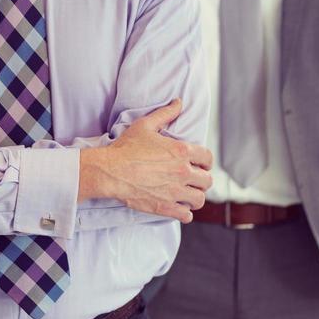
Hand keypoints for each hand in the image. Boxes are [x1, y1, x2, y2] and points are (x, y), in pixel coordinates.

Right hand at [77, 100, 211, 223]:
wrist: (110, 171)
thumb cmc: (126, 147)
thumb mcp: (145, 125)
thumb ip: (165, 113)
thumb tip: (179, 102)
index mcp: (181, 151)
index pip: (208, 158)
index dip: (205, 161)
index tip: (200, 164)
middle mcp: (182, 172)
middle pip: (207, 181)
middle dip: (202, 180)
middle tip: (194, 180)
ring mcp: (175, 192)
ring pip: (199, 199)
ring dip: (196, 197)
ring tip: (189, 194)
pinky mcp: (166, 207)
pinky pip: (187, 215)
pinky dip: (185, 213)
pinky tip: (179, 207)